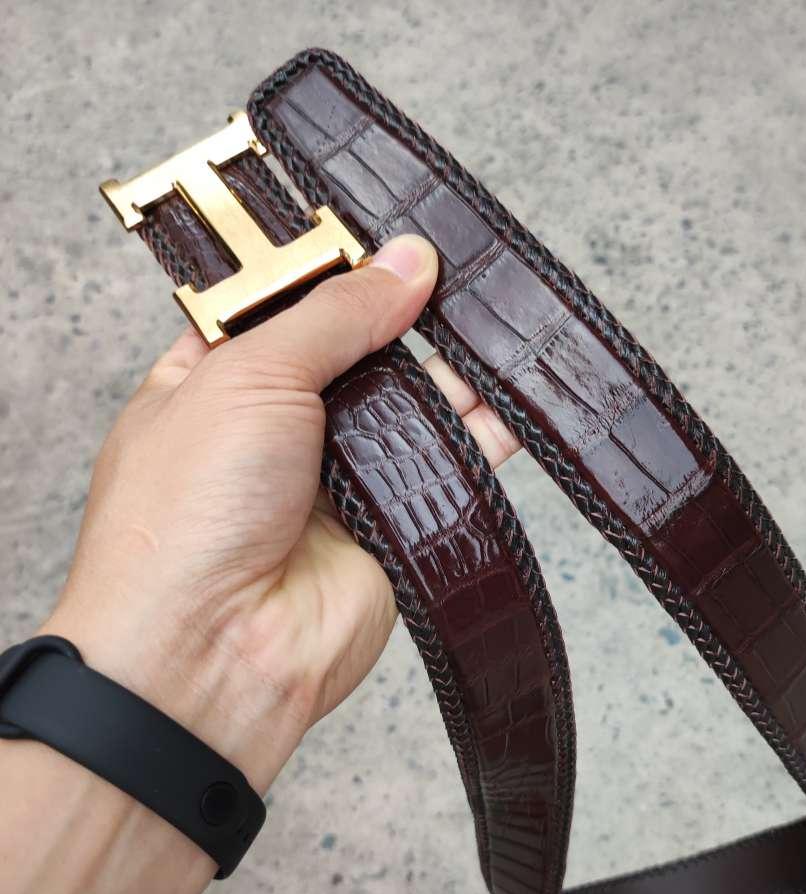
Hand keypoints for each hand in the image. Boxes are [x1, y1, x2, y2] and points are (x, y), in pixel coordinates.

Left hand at [41, 234, 518, 789]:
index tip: (398, 229)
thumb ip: (335, 317)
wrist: (213, 653)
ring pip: (419, 402)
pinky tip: (520, 390)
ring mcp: (344, 474)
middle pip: (367, 349)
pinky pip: (456, 462)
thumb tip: (406, 262)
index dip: (344, 266)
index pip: (293, 302)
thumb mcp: (246, 376)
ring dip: (460, 367)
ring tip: (505, 314)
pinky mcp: (399, 521)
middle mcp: (286, 423)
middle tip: (465, 263)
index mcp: (222, 376)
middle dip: (412, 311)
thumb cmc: (184, 517)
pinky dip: (490, 429)